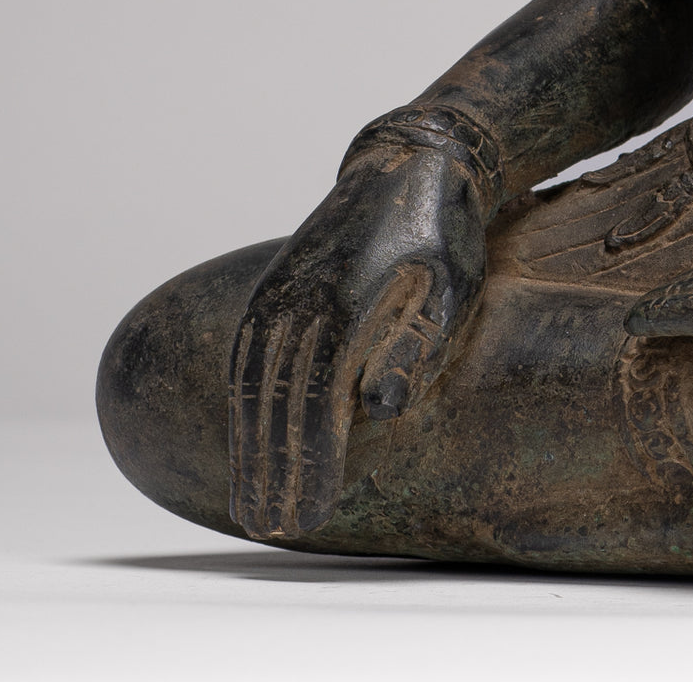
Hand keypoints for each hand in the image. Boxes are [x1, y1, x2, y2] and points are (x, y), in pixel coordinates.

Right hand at [229, 121, 493, 538]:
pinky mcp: (276, 285)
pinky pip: (247, 353)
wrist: (410, 165)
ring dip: (250, 444)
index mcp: (337, 309)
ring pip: (252, 383)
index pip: (315, 406)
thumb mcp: (449, 289)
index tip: (310, 514)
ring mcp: (278, 292)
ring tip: (251, 497)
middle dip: (272, 470)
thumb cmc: (443, 234)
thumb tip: (379, 410)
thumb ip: (413, 348)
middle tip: (274, 527)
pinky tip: (246, 430)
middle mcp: (294, 303)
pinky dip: (243, 399)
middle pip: (274, 403)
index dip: (310, 464)